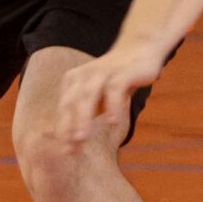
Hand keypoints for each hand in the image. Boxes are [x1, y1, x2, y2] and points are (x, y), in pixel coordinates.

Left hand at [52, 40, 169, 145]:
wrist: (139, 49)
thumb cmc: (115, 79)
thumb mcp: (98, 97)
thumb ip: (86, 114)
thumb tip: (73, 142)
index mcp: (73, 82)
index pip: (64, 109)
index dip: (63, 130)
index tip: (64, 152)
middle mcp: (83, 76)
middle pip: (71, 103)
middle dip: (67, 127)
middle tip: (67, 149)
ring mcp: (101, 72)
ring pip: (88, 96)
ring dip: (83, 117)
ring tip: (81, 138)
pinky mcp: (121, 72)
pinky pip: (114, 89)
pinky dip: (112, 106)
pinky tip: (113, 122)